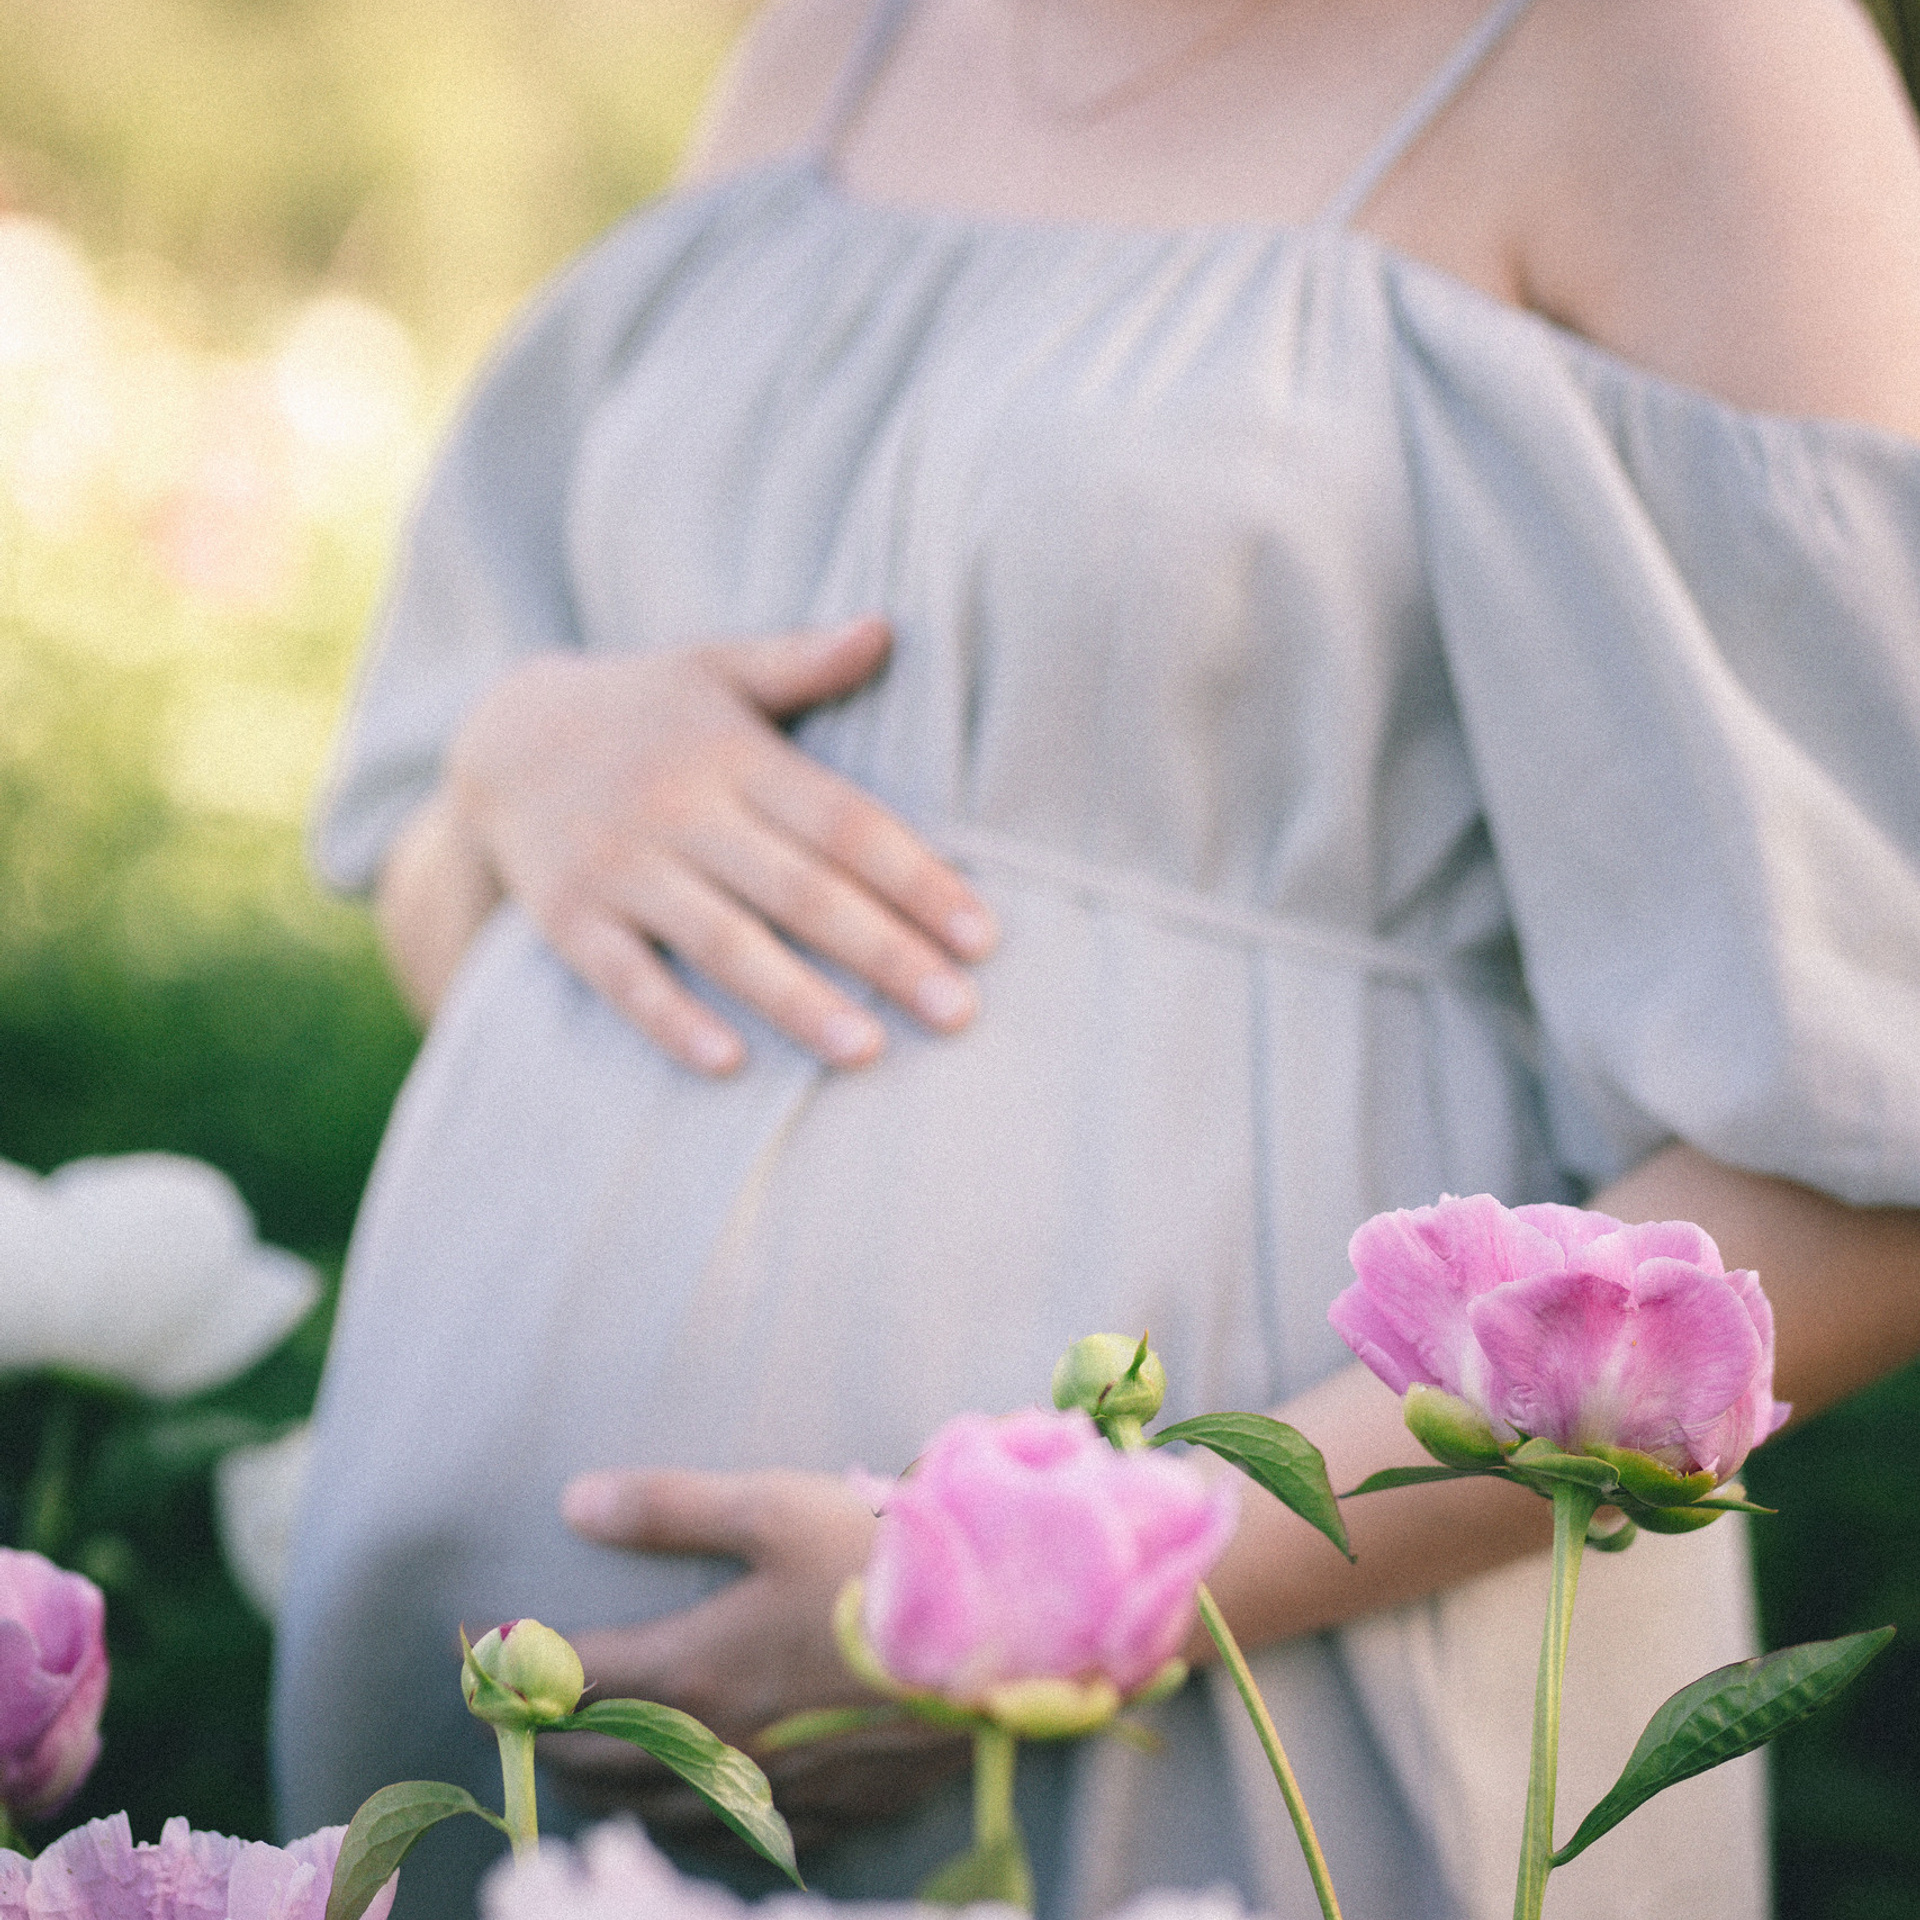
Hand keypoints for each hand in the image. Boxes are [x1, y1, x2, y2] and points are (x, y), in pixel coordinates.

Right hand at [445, 618, 995, 1073]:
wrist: (500, 739)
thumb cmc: (643, 712)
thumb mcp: (715, 668)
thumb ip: (801, 660)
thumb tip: (887, 630)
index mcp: (733, 754)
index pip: (843, 821)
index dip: (916, 877)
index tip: (982, 935)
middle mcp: (679, 809)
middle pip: (799, 889)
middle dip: (883, 953)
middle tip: (957, 1012)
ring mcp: (620, 867)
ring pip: (722, 941)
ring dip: (797, 998)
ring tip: (867, 1051)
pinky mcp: (568, 919)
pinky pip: (625, 978)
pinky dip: (673, 1020)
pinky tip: (732, 1063)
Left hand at [547, 1468, 969, 1853]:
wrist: (994, 1638)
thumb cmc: (879, 1562)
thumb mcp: (771, 1506)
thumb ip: (669, 1508)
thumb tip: (574, 1502)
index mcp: (693, 1672)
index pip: (568, 1687)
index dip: (512, 1671)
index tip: (476, 1654)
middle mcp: (716, 1747)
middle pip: (599, 1758)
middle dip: (544, 1734)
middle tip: (515, 1707)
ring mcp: (769, 1790)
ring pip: (655, 1807)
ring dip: (604, 1782)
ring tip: (582, 1756)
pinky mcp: (823, 1811)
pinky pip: (728, 1836)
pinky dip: (683, 1818)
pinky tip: (685, 1803)